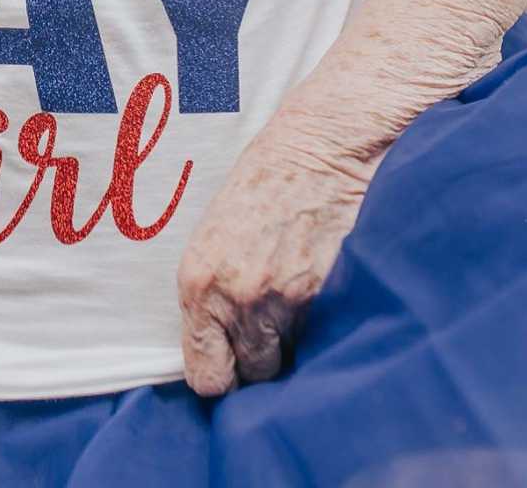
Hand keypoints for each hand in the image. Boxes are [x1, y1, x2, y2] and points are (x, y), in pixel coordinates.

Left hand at [176, 122, 376, 394]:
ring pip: (293, 363)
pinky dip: (329, 328)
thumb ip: (214, 296)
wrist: (322, 147)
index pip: (207, 378)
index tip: (236, 364)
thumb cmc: (266, 185)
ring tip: (303, 303)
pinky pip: (325, 340)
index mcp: (198, 283)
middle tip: (275, 326)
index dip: (225, 375)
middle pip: (252, 376)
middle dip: (264, 359)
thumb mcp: (217, 239)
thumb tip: (223, 352)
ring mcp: (284, 300)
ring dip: (299, 345)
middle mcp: (236, 299)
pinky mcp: (328, 295)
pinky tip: (327, 294)